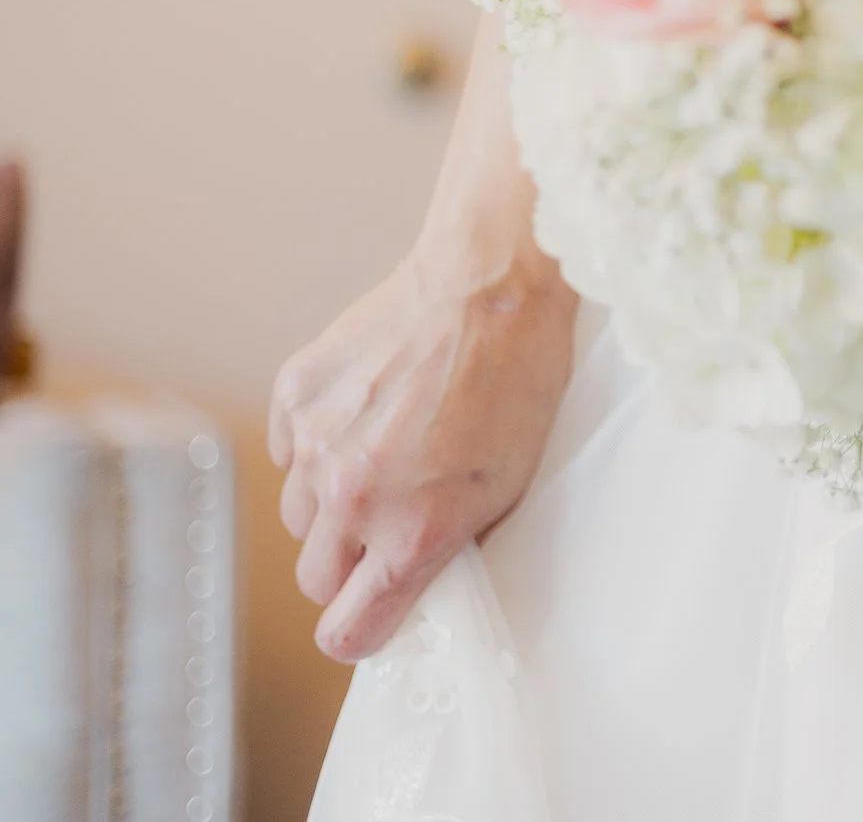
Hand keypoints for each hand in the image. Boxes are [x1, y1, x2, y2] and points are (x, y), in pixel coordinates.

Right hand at [268, 231, 576, 661]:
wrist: (491, 284)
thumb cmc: (519, 381)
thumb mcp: (511, 484)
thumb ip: (452, 543)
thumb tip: (418, 581)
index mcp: (412, 532)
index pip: (346, 632)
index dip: (361, 632)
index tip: (373, 619)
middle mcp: (353, 499)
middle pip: (316, 578)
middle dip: (348, 568)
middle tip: (386, 531)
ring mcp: (316, 446)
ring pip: (299, 516)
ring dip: (331, 507)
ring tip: (385, 460)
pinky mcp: (295, 395)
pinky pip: (290, 452)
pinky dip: (316, 447)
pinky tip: (365, 415)